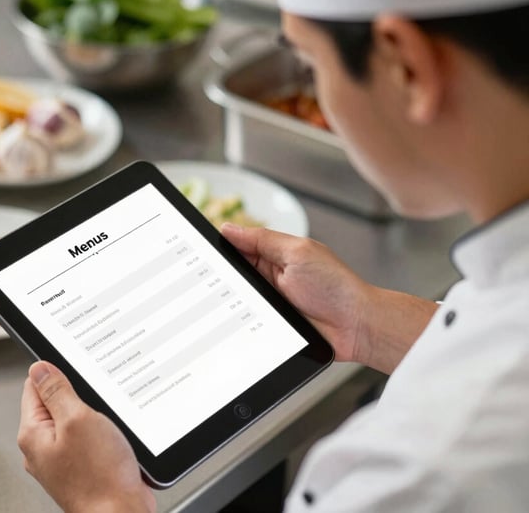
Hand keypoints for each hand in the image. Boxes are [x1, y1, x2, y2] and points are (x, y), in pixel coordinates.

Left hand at [18, 361, 155, 512]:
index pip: (35, 387)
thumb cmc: (99, 477)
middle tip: (95, 408)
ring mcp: (62, 459)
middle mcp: (43, 448)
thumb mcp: (78, 419)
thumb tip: (40, 368)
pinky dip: (102, 435)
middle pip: (56, 403)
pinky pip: (89, 439)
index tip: (75, 377)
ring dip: (94, 418)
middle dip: (79, 399)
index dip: (57, 375)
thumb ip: (56, 391)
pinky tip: (113, 441)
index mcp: (33, 434)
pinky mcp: (82, 467)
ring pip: (77, 421)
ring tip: (107, 429)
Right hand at [221, 224, 436, 372]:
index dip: (220, 246)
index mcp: (275, 255)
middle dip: (221, 275)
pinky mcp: (270, 325)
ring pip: (235, 299)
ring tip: (226, 299)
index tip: (200, 247)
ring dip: (230, 300)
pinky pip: (245, 322)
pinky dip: (238, 321)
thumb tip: (229, 228)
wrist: (357, 327)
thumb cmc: (336, 287)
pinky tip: (233, 320)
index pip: (238, 246)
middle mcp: (270, 278)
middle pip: (233, 274)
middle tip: (208, 277)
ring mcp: (269, 303)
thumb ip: (262, 240)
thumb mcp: (296, 253)